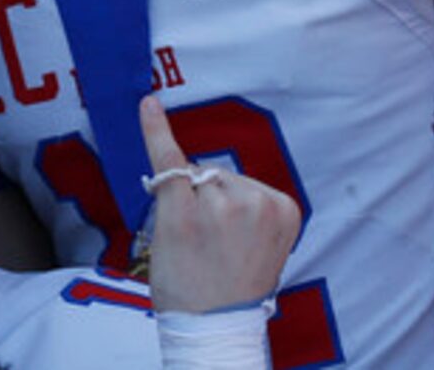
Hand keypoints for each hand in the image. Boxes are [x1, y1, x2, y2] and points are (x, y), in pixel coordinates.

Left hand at [137, 94, 299, 315]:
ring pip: (194, 177)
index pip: (243, 183)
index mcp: (284, 209)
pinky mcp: (182, 209)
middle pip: (218, 174)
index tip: (232, 243)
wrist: (212, 327)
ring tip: (197, 247)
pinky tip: (148, 106)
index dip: (227, 212)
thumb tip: (211, 171)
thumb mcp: (264, 246)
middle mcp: (255, 202)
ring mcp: (218, 204)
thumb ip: (250, 208)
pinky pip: (168, 159)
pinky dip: (155, 129)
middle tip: (210, 250)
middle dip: (206, 204)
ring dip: (187, 204)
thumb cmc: (233, 286)